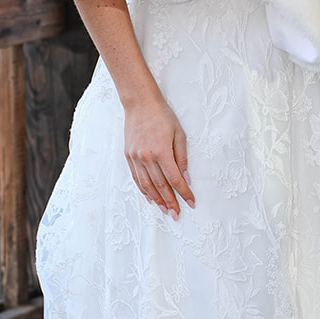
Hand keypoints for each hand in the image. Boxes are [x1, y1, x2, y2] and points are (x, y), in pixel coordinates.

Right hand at [123, 94, 194, 219]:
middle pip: (160, 186)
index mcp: (161, 152)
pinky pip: (137, 178)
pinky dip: (143, 190)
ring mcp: (136, 158)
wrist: (140, 104)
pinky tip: (150, 197)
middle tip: (177, 214)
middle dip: (170, 202)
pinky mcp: (129, 156)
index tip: (191, 202)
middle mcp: (147, 157)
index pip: (175, 179)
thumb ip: (182, 158)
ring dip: (157, 200)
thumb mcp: (179, 134)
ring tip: (165, 210)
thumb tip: (186, 178)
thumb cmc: (163, 117)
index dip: (184, 192)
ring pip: (147, 185)